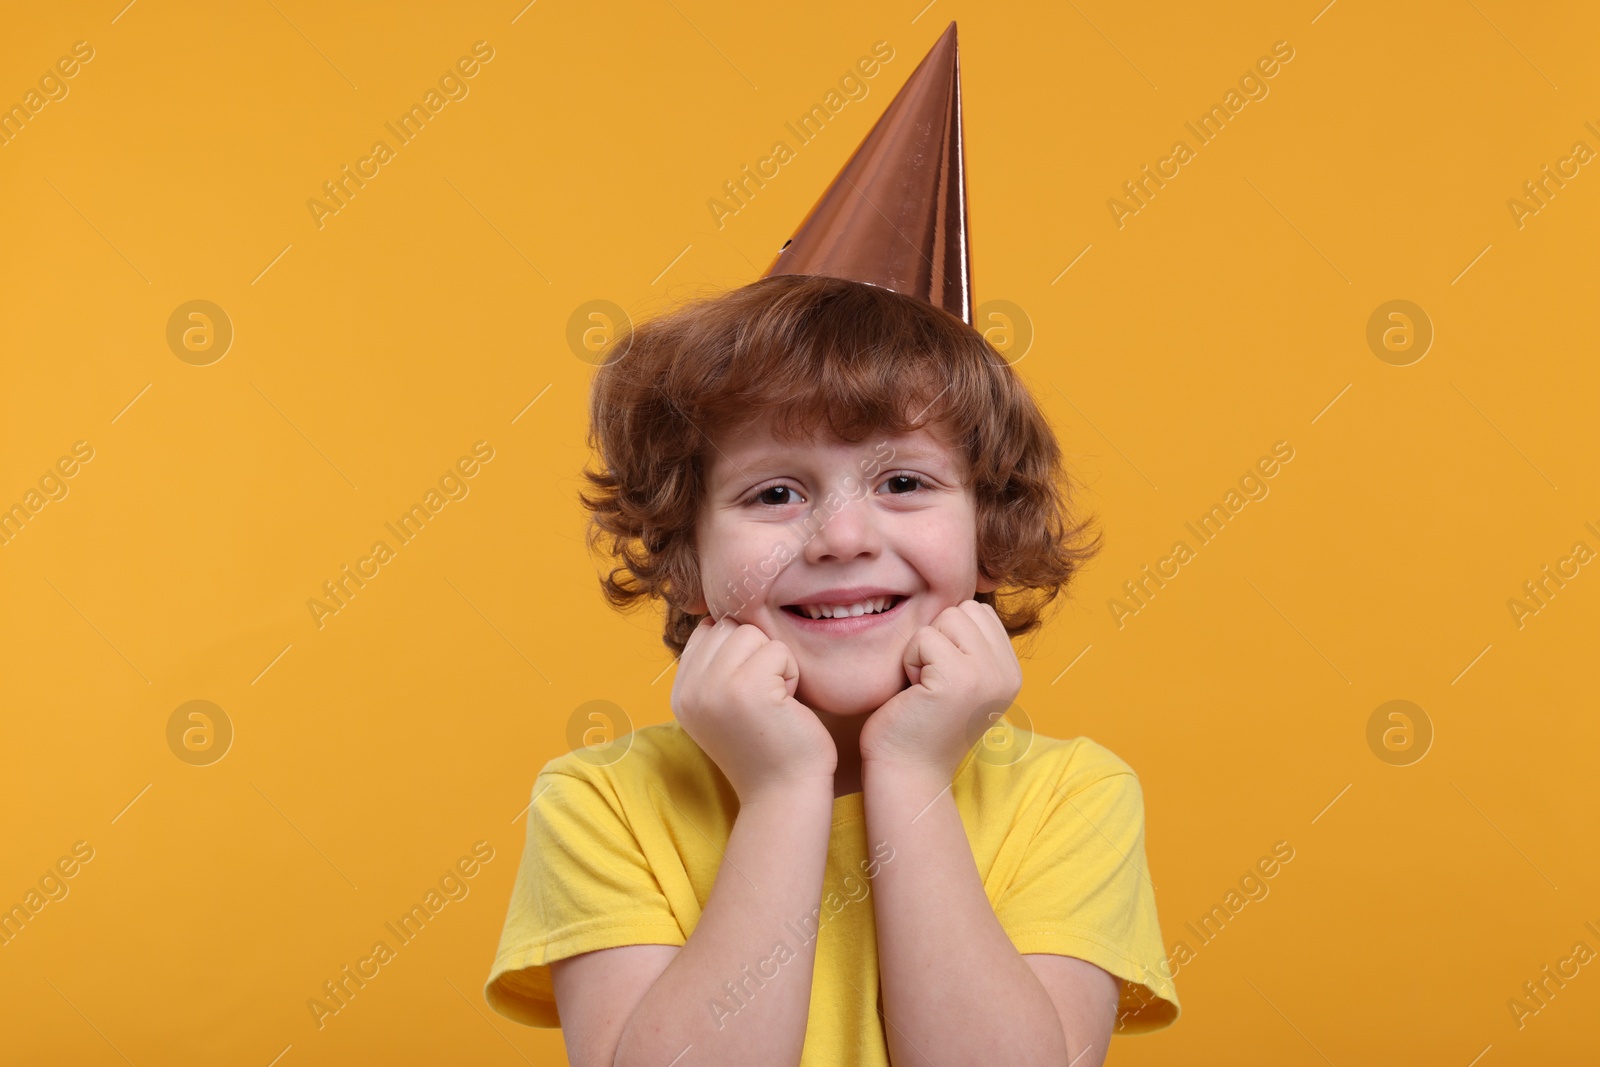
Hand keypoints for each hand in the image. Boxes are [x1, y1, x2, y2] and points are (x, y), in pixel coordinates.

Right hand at [670, 616, 837, 803]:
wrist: (784, 793)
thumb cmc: (767, 746)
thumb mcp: (724, 704)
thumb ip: (714, 665)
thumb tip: (716, 615)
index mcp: (681, 692)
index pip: (707, 631)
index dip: (740, 652)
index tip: (750, 693)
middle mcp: (690, 690)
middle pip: (730, 627)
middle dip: (758, 654)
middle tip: (766, 698)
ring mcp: (715, 689)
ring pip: (753, 633)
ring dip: (775, 662)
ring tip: (775, 701)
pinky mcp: (747, 689)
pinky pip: (778, 650)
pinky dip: (792, 674)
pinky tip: (786, 707)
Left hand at [858, 600, 1022, 784]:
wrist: (907, 770)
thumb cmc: (921, 720)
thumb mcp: (959, 677)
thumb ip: (970, 642)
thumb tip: (970, 590)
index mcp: (1011, 671)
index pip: (978, 612)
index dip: (948, 636)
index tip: (941, 676)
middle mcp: (1008, 673)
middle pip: (962, 610)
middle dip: (935, 639)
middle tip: (930, 682)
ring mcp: (986, 676)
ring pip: (944, 619)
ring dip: (921, 649)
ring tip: (923, 686)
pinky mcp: (958, 680)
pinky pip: (924, 638)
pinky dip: (909, 661)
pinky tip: (914, 693)